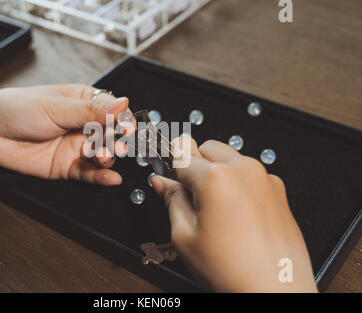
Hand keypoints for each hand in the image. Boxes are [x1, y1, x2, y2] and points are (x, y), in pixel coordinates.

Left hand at [0, 84, 128, 184]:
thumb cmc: (19, 109)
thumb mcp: (58, 107)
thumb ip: (92, 111)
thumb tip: (123, 103)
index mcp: (84, 103)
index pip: (114, 111)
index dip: (123, 120)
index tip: (126, 128)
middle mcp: (84, 126)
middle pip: (112, 135)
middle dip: (115, 142)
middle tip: (113, 145)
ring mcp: (76, 147)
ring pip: (103, 156)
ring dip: (107, 158)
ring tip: (100, 157)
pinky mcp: (68, 166)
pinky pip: (89, 173)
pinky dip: (101, 177)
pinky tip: (110, 178)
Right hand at [150, 137, 317, 291]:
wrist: (275, 291)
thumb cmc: (234, 270)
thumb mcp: (185, 237)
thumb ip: (172, 200)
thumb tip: (162, 183)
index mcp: (215, 178)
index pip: (182, 154)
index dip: (170, 165)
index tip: (168, 172)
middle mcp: (243, 170)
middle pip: (207, 148)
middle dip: (196, 165)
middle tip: (191, 195)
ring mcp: (264, 178)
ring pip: (230, 158)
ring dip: (218, 172)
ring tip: (215, 208)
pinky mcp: (278, 190)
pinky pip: (250, 174)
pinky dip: (238, 184)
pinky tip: (235, 213)